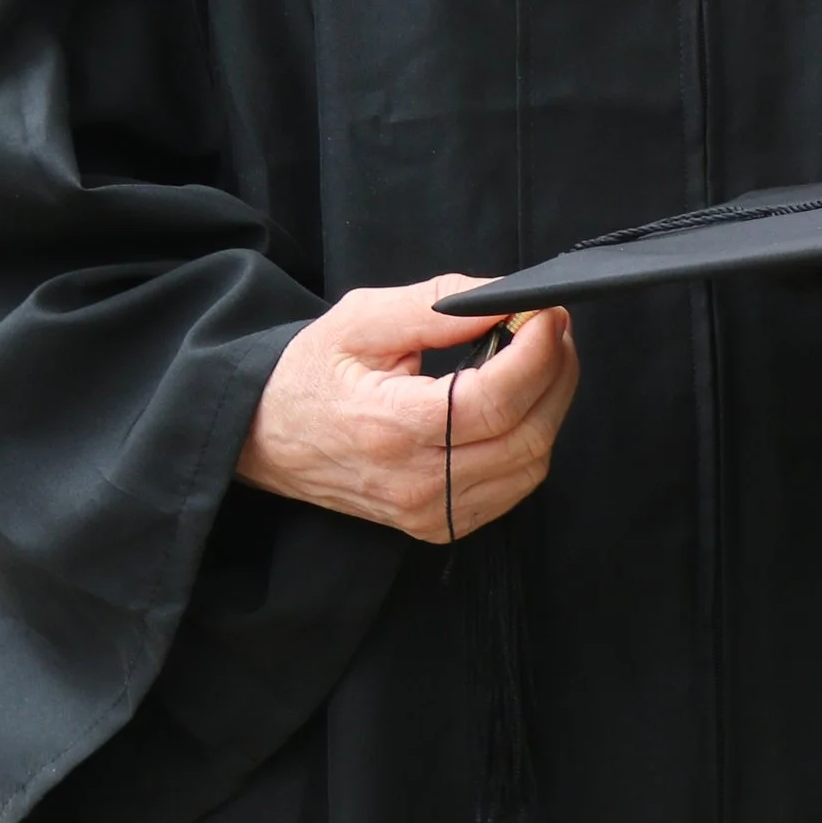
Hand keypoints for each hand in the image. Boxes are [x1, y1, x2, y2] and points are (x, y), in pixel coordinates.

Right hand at [237, 280, 577, 542]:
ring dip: (550, 407)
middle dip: (555, 373)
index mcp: (391, 426)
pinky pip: (513, 488)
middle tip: (552, 327)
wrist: (266, 437)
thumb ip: (437, 304)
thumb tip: (504, 297)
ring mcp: (432, 512)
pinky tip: (518, 404)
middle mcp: (418, 482)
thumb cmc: (310, 373)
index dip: (536, 353)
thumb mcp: (362, 319)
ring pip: (530, 466)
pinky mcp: (440, 525)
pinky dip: (531, 442)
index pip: (493, 400)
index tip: (547, 312)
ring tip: (542, 359)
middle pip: (526, 435)